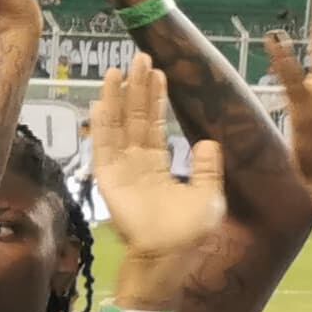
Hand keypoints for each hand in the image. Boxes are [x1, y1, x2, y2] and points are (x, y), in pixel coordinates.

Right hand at [88, 56, 224, 287]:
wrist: (169, 253)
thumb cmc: (189, 232)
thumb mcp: (209, 195)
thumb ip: (207, 168)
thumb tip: (208, 141)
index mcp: (158, 167)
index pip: (155, 126)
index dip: (156, 99)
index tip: (157, 73)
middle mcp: (136, 164)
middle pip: (135, 119)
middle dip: (137, 88)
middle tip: (138, 58)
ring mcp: (121, 170)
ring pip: (119, 125)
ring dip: (118, 97)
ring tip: (118, 69)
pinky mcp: (109, 178)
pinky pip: (104, 145)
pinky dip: (103, 123)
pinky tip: (102, 101)